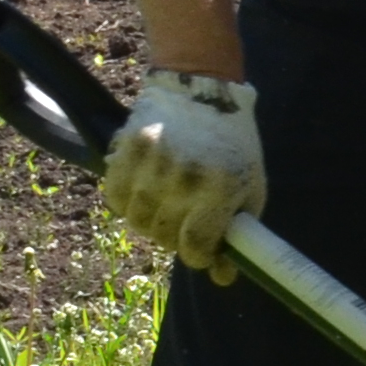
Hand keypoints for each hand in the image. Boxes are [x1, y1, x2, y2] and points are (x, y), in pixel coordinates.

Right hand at [97, 70, 263, 278]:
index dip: (199, 256)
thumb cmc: (233, 143)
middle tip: (187, 223)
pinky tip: (144, 190)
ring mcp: (152, 163)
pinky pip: (115, 198)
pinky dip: (127, 202)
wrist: (201, 87)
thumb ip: (239, 233)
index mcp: (220, 188)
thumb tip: (222, 278)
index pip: (195, 245)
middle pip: (165, 236)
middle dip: (177, 238)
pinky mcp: (126, 150)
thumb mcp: (250, 186)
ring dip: (151, 221)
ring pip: (138, 220)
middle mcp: (183, 178)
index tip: (203, 251)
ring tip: (166, 204)